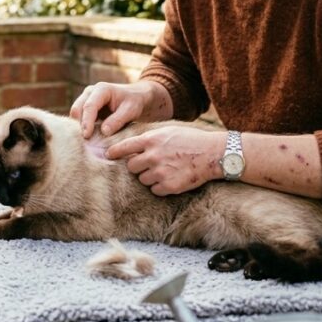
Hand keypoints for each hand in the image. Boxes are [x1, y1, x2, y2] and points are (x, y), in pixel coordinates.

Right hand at [69, 80, 169, 138]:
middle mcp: (90, 92)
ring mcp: (86, 99)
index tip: (86, 136)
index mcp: (101, 89)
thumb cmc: (135, 102)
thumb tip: (104, 131)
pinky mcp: (86, 108)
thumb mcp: (131, 110)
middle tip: (82, 142)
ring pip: (75, 114)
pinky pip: (79, 119)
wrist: (136, 97)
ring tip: (84, 142)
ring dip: (78, 127)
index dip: (87, 122)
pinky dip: (81, 128)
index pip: (89, 106)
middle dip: (78, 125)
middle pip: (77, 109)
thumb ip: (118, 120)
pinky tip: (87, 139)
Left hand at [106, 125, 224, 194]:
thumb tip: (131, 144)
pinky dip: (160, 186)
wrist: (213, 154)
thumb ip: (149, 138)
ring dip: (149, 177)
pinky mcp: (169, 186)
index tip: (108, 155)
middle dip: (137, 166)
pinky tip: (171, 178)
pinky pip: (154, 190)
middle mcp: (153, 156)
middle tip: (150, 163)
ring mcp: (160, 172)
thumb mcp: (168, 131)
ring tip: (165, 169)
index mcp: (151, 140)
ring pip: (142, 179)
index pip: (124, 147)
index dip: (114, 152)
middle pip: (131, 166)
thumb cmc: (190, 140)